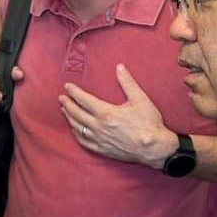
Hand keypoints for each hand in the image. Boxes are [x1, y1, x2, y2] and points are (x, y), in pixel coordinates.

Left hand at [59, 64, 177, 167]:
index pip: (84, 100)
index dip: (74, 92)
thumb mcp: (140, 99)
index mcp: (105, 112)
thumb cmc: (149, 123)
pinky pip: (84, 142)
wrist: (154, 148)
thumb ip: (127, 82)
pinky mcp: (103, 150)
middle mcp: (98, 126)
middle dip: (67, 104)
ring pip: (78, 128)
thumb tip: (119, 67)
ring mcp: (99, 139)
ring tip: (64, 111)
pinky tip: (75, 130)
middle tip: (61, 98)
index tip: (67, 86)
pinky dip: (76, 134)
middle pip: (76, 113)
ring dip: (69, 118)